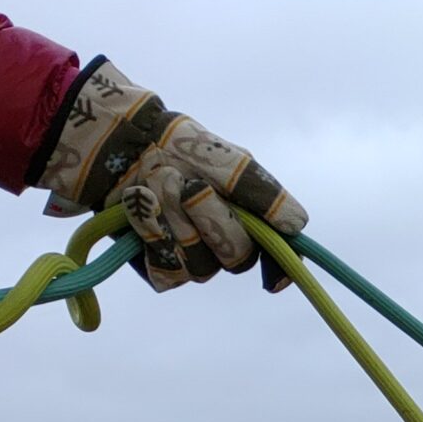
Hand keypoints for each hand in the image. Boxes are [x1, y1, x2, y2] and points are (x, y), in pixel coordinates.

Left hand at [37, 59, 307, 290]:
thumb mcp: (230, 161)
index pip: (276, 256)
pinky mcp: (159, 265)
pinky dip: (152, 235)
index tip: (272, 277)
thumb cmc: (182, 148)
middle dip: (212, 220)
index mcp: (251, 220)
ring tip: (158, 186)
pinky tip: (141, 207)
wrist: (125, 144)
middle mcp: (225, 244)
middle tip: (188, 185)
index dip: (279, 268)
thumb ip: (264, 192)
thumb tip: (297, 225)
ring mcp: (192, 257)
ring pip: (200, 267)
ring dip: (176, 223)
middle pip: (237, 259)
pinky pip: (167, 270)